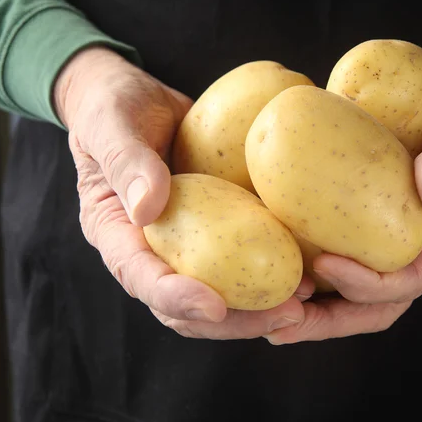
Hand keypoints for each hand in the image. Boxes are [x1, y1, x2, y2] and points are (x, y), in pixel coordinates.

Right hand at [55, 47, 308, 339]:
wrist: (137, 100)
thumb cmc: (115, 109)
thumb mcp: (112, 125)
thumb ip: (126, 161)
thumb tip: (148, 207)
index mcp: (116, 233)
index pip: (141, 279)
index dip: (176, 299)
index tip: (215, 306)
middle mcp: (151, 250)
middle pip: (186, 307)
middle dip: (234, 321)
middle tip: (284, 315)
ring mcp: (185, 244)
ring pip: (219, 294)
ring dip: (259, 309)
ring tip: (303, 305)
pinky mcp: (214, 231)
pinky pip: (240, 261)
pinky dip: (271, 272)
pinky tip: (309, 271)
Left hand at [266, 75, 421, 343]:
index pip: (407, 282)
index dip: (367, 283)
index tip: (325, 263)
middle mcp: (415, 256)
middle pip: (371, 307)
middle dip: (326, 321)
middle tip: (281, 324)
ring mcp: (388, 248)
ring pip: (349, 295)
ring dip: (310, 308)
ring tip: (268, 308)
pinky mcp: (365, 231)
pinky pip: (336, 257)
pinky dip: (304, 269)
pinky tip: (271, 263)